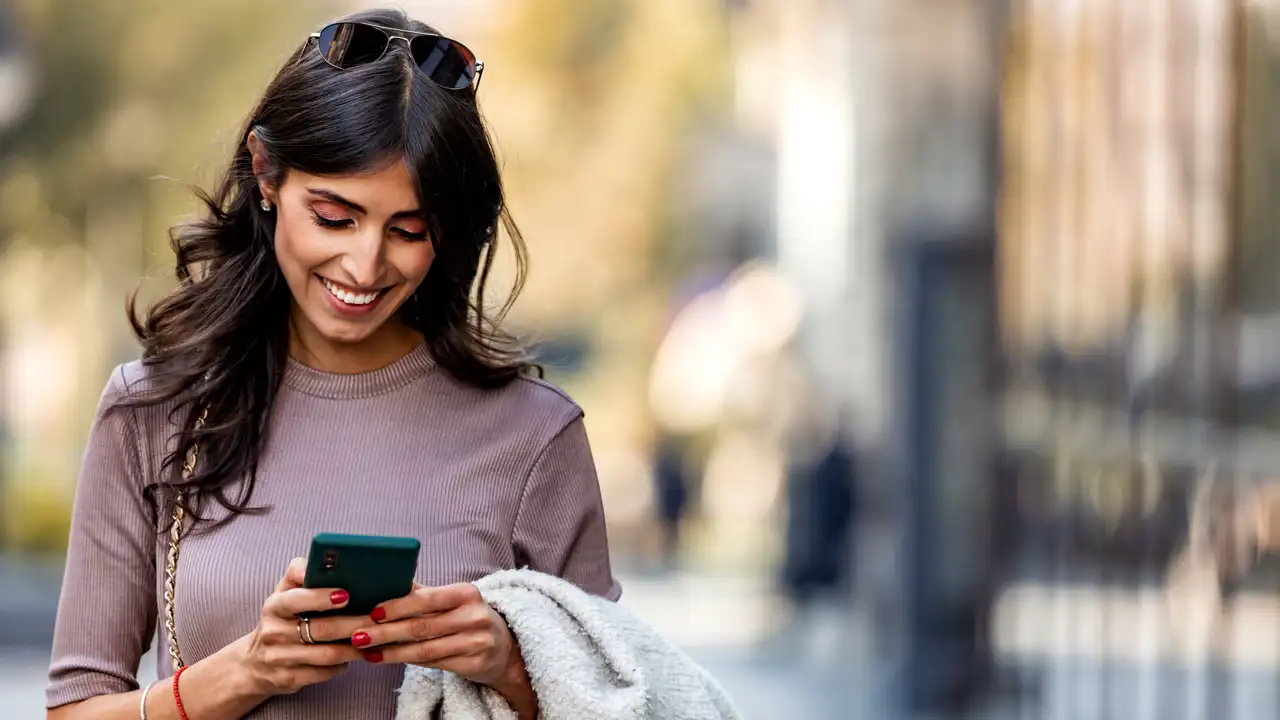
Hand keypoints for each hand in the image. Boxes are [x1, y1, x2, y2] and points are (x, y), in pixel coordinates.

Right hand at [226, 557, 368, 696]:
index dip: (321, 597)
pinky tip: (356, 655)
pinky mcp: (289, 679)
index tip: (346, 595)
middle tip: (377, 618)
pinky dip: (343, 664)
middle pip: (322, 629)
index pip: (296, 599)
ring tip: (373, 637)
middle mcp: (273, 632)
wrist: (254, 663)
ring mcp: (280, 658)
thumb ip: (299, 572)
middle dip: (354, 624)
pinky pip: (324, 672)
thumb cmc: (281, 618)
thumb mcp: (283, 592)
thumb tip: (322, 559)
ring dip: (355, 647)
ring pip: (327, 654)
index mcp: (274, 606)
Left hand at [351, 583, 530, 699]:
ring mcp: (476, 643)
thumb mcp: (452, 600)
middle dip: (386, 632)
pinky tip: (389, 659)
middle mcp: (474, 617)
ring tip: (368, 652)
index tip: (373, 612)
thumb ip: (422, 593)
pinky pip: (434, 664)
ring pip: (425, 650)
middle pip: (422, 627)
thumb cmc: (468, 618)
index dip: (398, 606)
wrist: (504, 647)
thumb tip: (386, 581)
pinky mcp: (474, 665)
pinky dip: (408, 662)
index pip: (428, 599)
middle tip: (359, 636)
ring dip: (392, 652)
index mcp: (467, 594)